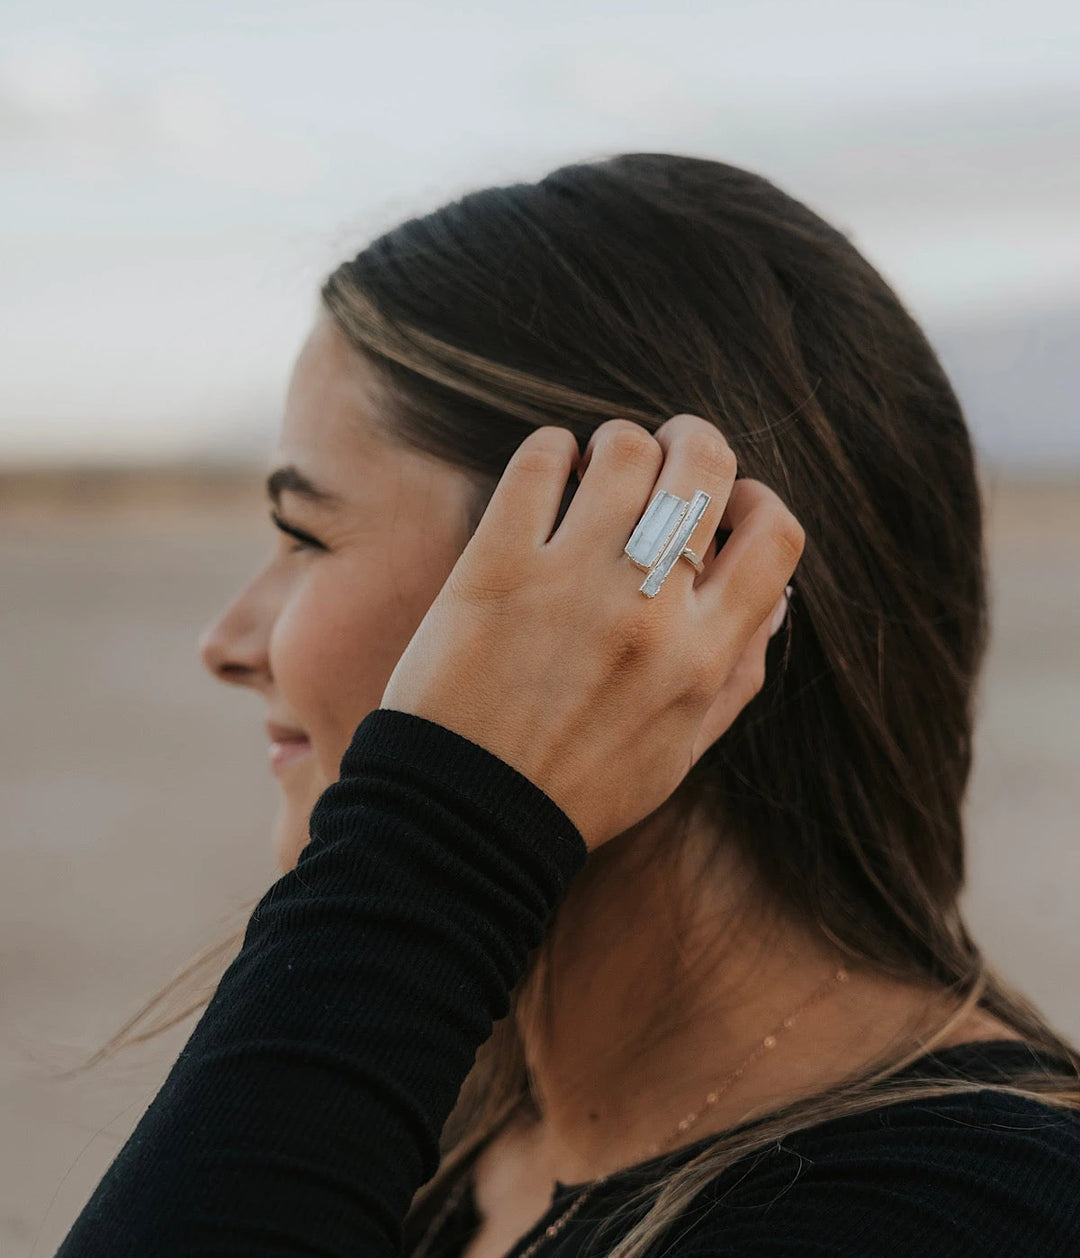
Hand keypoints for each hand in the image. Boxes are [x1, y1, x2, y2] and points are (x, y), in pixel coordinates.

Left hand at [380, 416, 803, 851]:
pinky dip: (550, 449)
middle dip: (693, 441)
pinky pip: (537, 461)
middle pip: (704, 465)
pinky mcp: (498, 565)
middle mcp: (648, 609)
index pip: (775, 536)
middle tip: (666, 452)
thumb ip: (738, 674)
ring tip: (596, 467)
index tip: (725, 506)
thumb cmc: (578, 786)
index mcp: (702, 655)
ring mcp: (572, 581)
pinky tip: (549, 472)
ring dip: (617, 443)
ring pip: (624, 449)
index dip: (758, 500)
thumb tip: (777, 600)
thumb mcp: (681, 749)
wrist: (467, 815)